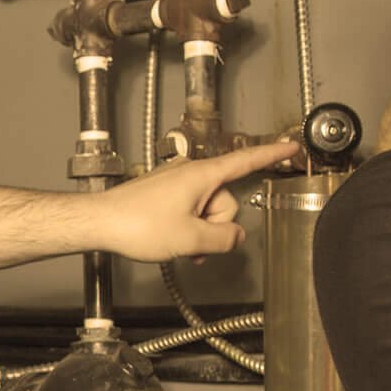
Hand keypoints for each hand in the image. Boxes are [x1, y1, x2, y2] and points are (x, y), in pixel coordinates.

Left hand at [96, 140, 299, 262]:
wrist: (100, 222)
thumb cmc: (137, 225)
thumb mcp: (190, 239)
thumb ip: (223, 239)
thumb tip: (236, 237)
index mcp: (202, 175)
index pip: (246, 161)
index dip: (271, 154)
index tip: (291, 146)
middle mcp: (191, 173)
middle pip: (225, 201)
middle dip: (215, 225)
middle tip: (192, 241)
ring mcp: (176, 183)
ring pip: (206, 210)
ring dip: (199, 232)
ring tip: (178, 244)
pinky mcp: (163, 194)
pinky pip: (189, 211)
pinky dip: (187, 229)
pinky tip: (173, 243)